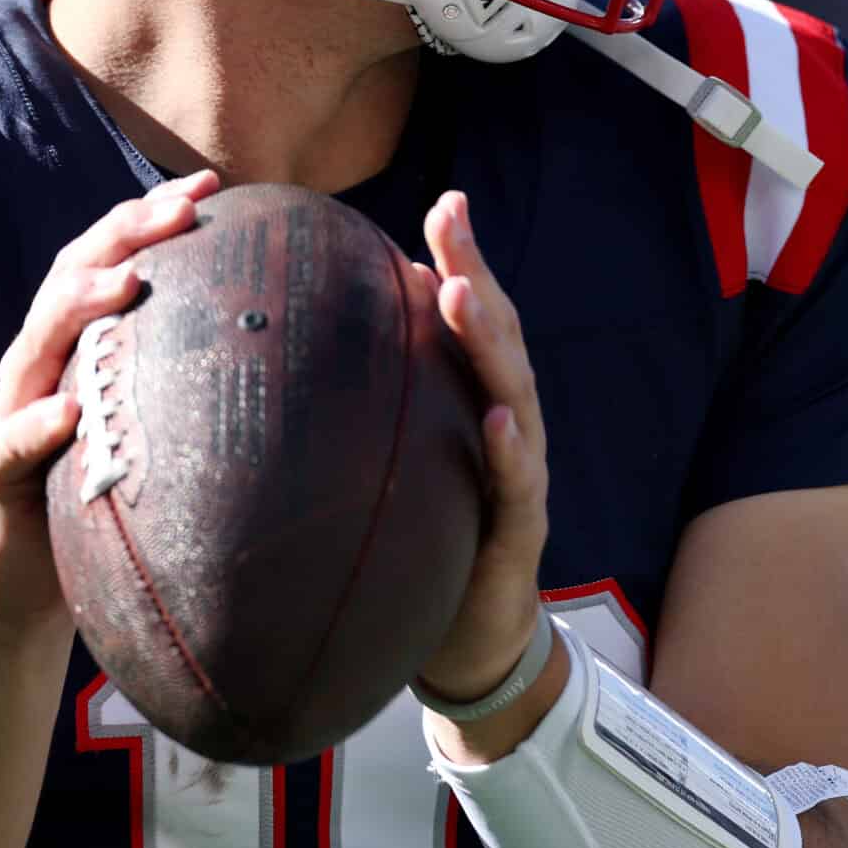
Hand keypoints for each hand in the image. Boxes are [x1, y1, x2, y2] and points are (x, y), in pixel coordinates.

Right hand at [0, 171, 222, 645]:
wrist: (21, 591)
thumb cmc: (106, 505)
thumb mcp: (157, 435)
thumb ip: (198, 392)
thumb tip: (299, 357)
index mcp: (79, 348)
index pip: (111, 262)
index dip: (150, 217)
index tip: (209, 185)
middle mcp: (40, 367)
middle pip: (70, 278)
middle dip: (122, 235)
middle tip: (179, 210)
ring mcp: (10, 415)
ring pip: (35, 344)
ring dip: (78, 306)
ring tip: (127, 282)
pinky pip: (8, 445)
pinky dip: (34, 424)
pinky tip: (67, 410)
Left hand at [412, 190, 552, 702]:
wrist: (469, 645)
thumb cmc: (425, 544)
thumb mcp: (399, 465)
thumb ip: (384, 406)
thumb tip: (327, 340)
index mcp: (474, 403)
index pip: (469, 319)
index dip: (463, 258)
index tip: (444, 203)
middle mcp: (507, 426)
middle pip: (498, 337)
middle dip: (476, 273)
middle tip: (451, 219)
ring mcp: (521, 476)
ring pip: (513, 395)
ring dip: (488, 342)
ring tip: (461, 294)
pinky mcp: (519, 533)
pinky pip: (517, 485)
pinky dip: (509, 449)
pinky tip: (496, 421)